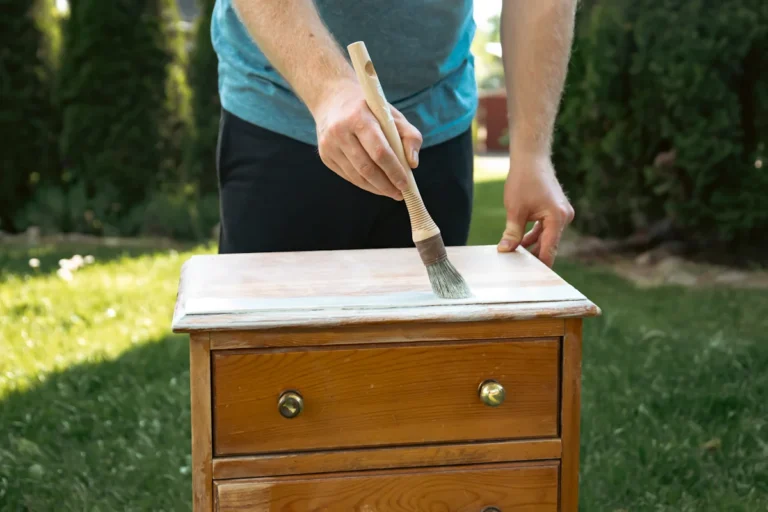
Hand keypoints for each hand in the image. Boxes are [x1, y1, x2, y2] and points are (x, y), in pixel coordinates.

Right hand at [313, 79, 421, 199]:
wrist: (332, 98)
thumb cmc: (369, 108)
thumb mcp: (391, 114)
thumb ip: (409, 135)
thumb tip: (413, 164)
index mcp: (359, 117)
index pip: (380, 151)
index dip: (394, 171)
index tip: (406, 184)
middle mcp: (340, 131)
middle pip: (367, 168)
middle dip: (386, 185)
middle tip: (400, 194)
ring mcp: (329, 145)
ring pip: (356, 176)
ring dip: (376, 188)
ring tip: (391, 191)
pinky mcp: (325, 156)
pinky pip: (348, 176)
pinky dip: (364, 184)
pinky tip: (376, 185)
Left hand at [497, 152, 573, 266]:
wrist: (531, 159)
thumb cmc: (523, 181)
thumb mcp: (515, 211)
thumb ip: (512, 233)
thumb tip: (505, 251)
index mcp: (557, 218)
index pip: (549, 249)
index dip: (540, 265)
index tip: (532, 279)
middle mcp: (564, 217)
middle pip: (550, 244)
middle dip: (535, 256)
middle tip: (520, 271)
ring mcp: (562, 213)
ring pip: (547, 237)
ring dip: (533, 246)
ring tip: (517, 258)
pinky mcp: (556, 210)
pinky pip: (546, 228)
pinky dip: (535, 235)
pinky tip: (521, 243)